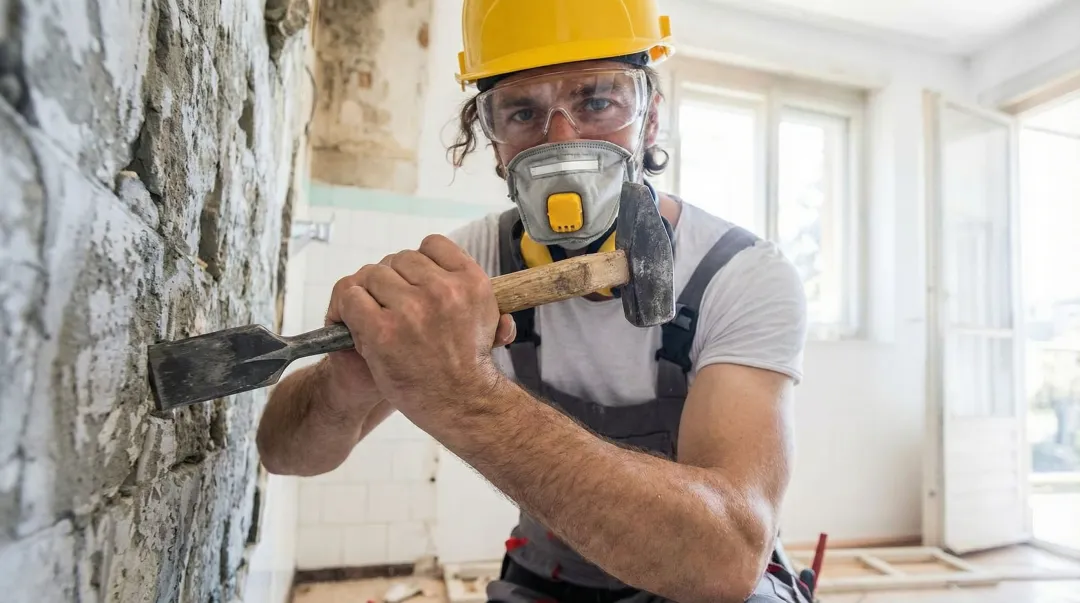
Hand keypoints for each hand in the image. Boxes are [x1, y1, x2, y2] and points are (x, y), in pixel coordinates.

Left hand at [333, 235, 514, 415]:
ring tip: (372, 317)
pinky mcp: (381, 331)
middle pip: (398, 259)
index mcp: (471, 282)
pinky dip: (346, 308)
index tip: (414, 282)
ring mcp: (411, 310)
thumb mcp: (489, 327)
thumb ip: (486, 307)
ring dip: (367, 294)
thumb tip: (500, 314)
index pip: (432, 244)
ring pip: (371, 274)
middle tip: (392, 306)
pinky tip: (353, 324)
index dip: (418, 262)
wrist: (457, 406)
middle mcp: (443, 291)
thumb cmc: (466, 368)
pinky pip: (351, 296)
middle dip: (391, 281)